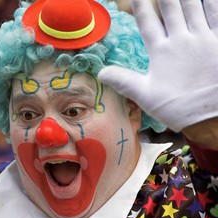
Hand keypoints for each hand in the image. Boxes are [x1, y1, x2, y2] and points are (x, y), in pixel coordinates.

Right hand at [98, 0, 217, 131]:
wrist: (212, 116)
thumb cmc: (177, 107)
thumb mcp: (145, 96)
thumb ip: (123, 81)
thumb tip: (100, 73)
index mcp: (161, 51)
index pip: (147, 22)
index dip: (140, 5)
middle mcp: (182, 39)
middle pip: (172, 8)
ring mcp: (205, 38)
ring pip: (195, 7)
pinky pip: (217, 15)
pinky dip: (212, 3)